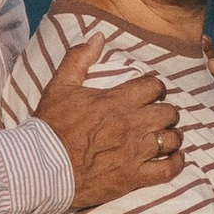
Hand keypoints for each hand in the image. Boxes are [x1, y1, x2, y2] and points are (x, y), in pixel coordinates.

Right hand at [35, 36, 181, 209]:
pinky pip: (168, 170)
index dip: (154, 88)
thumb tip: (99, 36)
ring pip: (171, 139)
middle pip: (169, 112)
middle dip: (165, 112)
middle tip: (156, 116)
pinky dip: (175, 164)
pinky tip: (173, 159)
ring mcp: (133, 152)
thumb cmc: (50, 127)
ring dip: (171, 137)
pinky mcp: (132, 177)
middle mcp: (130, 125)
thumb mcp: (60, 87)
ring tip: (164, 137)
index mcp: (116, 101)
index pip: (155, 86)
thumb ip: (79, 58)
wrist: (38, 169)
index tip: (149, 94)